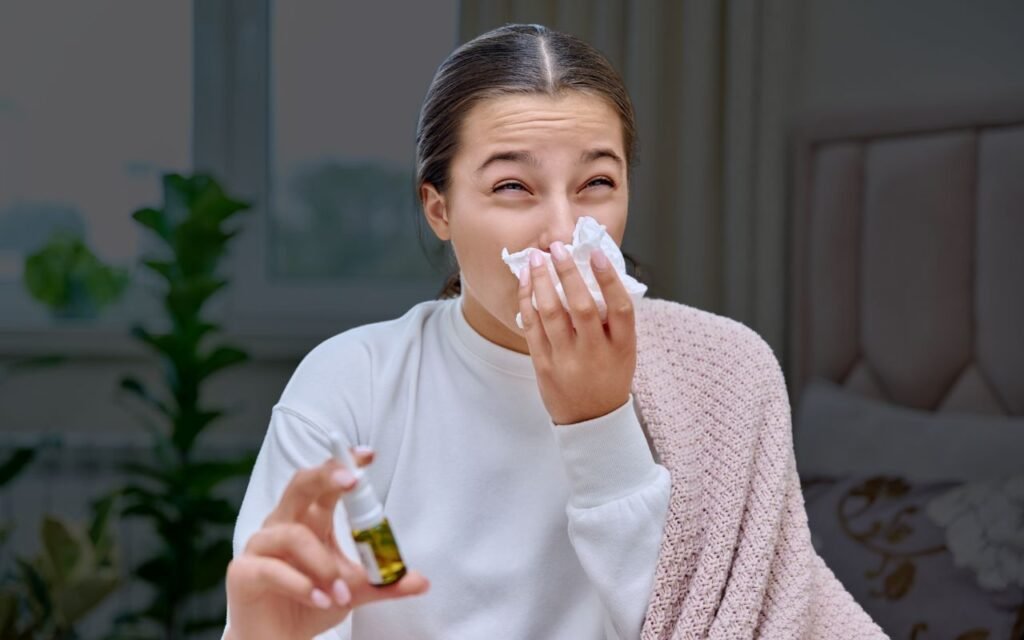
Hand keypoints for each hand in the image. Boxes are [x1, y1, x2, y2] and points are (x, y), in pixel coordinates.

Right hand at [226, 448, 429, 639]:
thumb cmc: (312, 604)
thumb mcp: (354, 591)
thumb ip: (384, 583)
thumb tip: (421, 581)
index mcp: (310, 520)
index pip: (325, 483)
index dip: (343, 465)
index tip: (367, 456)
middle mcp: (283, 524)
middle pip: (300, 485)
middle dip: (326, 477)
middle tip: (352, 482)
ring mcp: (260, 546)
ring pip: (293, 535)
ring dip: (323, 565)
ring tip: (341, 592)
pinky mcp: (244, 572)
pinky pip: (273, 569)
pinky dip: (303, 585)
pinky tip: (322, 599)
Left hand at [517, 242, 636, 424]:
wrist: (592, 421)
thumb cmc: (610, 376)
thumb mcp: (624, 351)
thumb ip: (612, 320)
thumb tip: (592, 273)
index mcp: (623, 346)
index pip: (620, 307)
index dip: (609, 279)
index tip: (596, 254)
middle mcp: (596, 353)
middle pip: (581, 306)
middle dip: (567, 273)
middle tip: (557, 248)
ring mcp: (568, 360)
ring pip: (552, 314)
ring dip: (542, 282)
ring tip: (536, 259)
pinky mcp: (545, 366)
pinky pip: (532, 328)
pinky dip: (528, 302)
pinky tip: (525, 283)